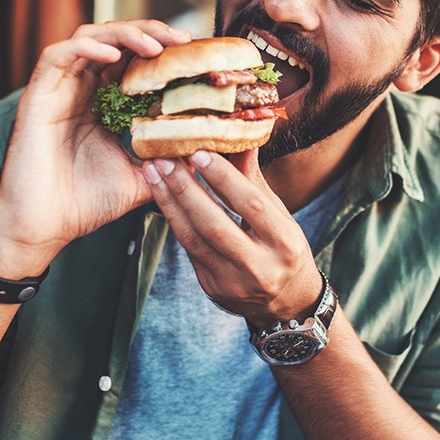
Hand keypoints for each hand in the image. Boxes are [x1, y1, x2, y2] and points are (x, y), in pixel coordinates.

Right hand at [0, 20, 190, 276]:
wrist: (43, 228)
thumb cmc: (85, 205)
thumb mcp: (142, 178)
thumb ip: (170, 162)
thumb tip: (211, 153)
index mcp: (102, 103)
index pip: (133, 60)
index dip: (162, 49)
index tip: (194, 53)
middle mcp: (80, 90)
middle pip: (115, 40)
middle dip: (150, 33)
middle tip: (183, 40)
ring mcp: (58, 90)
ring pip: (89, 38)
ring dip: (123, 34)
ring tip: (154, 46)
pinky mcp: (37, 96)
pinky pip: (57, 56)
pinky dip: (85, 47)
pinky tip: (111, 54)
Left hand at [143, 149, 321, 324]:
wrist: (285, 302)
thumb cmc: (283, 248)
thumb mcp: (280, 216)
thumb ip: (255, 181)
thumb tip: (241, 137)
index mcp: (284, 243)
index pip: (251, 205)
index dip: (223, 178)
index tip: (199, 151)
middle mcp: (260, 267)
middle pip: (215, 225)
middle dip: (186, 189)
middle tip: (164, 159)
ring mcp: (233, 282)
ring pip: (194, 239)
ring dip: (170, 203)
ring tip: (153, 173)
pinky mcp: (212, 288)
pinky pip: (189, 249)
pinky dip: (174, 220)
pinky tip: (162, 197)